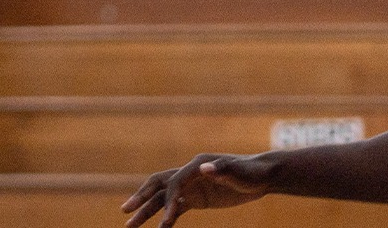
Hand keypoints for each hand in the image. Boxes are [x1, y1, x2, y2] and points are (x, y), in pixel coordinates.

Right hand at [123, 155, 272, 226]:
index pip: (175, 181)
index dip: (169, 199)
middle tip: (125, 212)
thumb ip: (222, 170)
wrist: (262, 176)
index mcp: (196, 165)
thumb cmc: (252, 172)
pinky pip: (176, 208)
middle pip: (158, 185)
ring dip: (147, 211)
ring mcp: (191, 186)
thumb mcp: (240, 173)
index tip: (167, 220)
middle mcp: (188, 174)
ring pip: (163, 198)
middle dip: (141, 198)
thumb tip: (204, 168)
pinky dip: (166, 217)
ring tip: (130, 226)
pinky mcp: (196, 198)